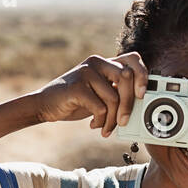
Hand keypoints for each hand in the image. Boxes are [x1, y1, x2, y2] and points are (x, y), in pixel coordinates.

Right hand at [31, 52, 148, 136]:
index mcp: (104, 62)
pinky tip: (93, 125)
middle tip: (124, 122)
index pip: (133, 59)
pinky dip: (101, 121)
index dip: (142, 75)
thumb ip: (117, 91)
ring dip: (113, 119)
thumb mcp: (99, 93)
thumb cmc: (75, 101)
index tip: (142, 95)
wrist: (45, 105)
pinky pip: (100, 107)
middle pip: (126, 78)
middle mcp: (96, 62)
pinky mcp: (77, 87)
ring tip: (106, 128)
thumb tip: (141, 103)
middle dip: (129, 104)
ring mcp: (85, 73)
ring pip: (114, 97)